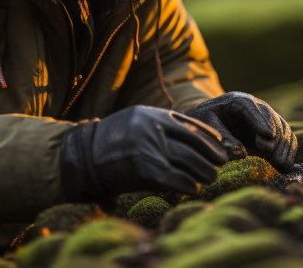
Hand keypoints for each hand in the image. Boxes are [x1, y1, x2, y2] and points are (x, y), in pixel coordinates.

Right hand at [59, 105, 228, 200]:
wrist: (81, 155)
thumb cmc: (111, 143)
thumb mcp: (137, 125)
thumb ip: (161, 130)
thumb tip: (192, 146)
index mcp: (152, 114)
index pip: (190, 123)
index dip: (208, 136)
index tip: (220, 146)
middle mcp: (152, 127)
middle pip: (192, 142)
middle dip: (210, 155)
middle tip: (221, 164)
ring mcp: (148, 146)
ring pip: (187, 160)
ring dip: (203, 171)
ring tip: (211, 178)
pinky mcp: (142, 166)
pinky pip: (174, 177)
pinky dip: (187, 184)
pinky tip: (194, 189)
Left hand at [188, 92, 296, 170]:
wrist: (213, 121)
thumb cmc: (207, 122)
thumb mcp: (207, 126)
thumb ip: (222, 139)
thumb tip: (241, 153)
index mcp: (236, 100)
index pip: (249, 106)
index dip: (259, 120)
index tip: (267, 135)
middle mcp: (255, 107)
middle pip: (269, 116)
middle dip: (272, 134)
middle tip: (268, 151)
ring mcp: (266, 118)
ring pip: (281, 127)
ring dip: (282, 145)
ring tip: (279, 163)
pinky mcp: (273, 131)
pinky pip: (286, 137)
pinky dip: (288, 150)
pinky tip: (285, 165)